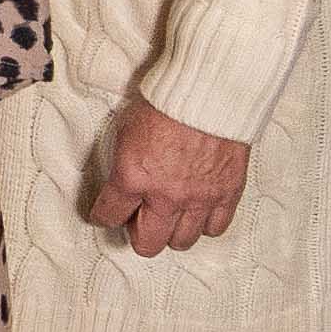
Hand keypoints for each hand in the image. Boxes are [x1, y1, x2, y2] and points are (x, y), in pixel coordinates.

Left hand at [80, 99, 249, 258]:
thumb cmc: (169, 99)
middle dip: (139, 233)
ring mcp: (198, 198)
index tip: (107, 214)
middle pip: (147, 243)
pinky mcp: (227, 193)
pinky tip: (199, 211)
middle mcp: (165, 195)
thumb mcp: (127, 127)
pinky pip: (215, 228)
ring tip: (171, 216)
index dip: (104, 215)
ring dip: (173, 231)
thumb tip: (120, 178)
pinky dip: (206, 223)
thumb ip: (124, 161)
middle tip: (140, 219)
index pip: (108, 215)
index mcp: (133, 177)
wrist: (209, 88)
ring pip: (181, 241)